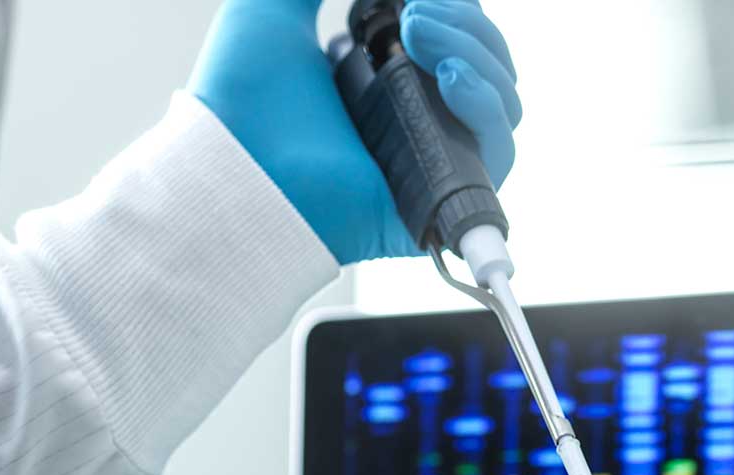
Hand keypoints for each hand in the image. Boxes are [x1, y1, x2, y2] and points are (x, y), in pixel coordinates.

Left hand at [190, 0, 519, 264]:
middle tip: (418, 9)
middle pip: (486, 62)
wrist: (232, 165)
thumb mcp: (273, 9)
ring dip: (477, 50)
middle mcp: (417, 116)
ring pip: (501, 98)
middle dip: (465, 21)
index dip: (456, 8)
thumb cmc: (242, 99)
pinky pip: (498, 150)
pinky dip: (486, 104)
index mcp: (386, 76)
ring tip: (422, 33)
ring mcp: (433, 156)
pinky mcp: (441, 197)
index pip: (455, 37)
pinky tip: (453, 76)